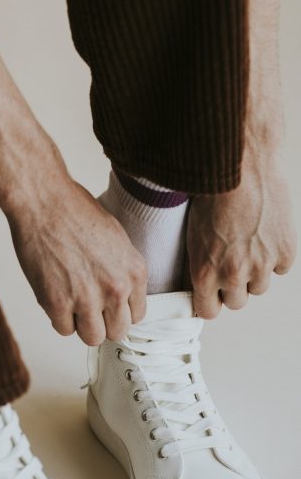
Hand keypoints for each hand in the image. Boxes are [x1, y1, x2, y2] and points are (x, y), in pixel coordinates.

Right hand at [6, 173, 146, 344]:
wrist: (43, 202)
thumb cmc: (75, 212)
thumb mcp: (116, 240)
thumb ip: (121, 272)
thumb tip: (119, 298)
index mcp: (134, 272)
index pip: (136, 315)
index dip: (118, 311)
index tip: (106, 306)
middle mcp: (116, 288)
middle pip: (116, 331)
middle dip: (102, 323)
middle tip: (87, 308)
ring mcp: (87, 298)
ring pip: (92, 337)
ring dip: (81, 325)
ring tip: (71, 303)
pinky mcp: (58, 303)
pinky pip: (64, 330)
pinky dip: (58, 317)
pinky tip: (55, 295)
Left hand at [186, 144, 295, 317]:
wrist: (241, 166)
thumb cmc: (210, 195)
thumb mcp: (192, 236)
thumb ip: (201, 266)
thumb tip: (204, 285)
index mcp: (204, 273)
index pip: (208, 311)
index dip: (211, 301)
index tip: (212, 293)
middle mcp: (233, 275)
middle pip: (237, 303)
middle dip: (234, 287)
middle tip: (232, 264)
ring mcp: (262, 265)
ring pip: (260, 287)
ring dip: (256, 272)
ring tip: (249, 245)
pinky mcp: (285, 252)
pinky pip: (281, 267)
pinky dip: (276, 255)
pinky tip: (267, 235)